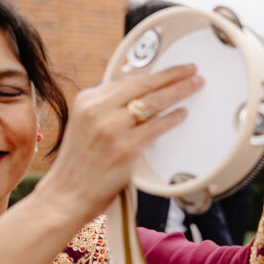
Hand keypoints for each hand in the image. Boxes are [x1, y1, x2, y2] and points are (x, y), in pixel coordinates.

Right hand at [40, 64, 201, 223]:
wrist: (67, 194)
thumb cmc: (80, 163)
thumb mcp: (84, 124)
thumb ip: (107, 108)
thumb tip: (139, 94)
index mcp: (86, 100)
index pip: (127, 80)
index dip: (154, 74)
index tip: (171, 70)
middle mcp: (98, 110)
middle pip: (144, 85)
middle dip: (172, 75)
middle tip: (191, 69)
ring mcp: (112, 129)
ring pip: (154, 102)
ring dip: (180, 91)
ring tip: (196, 84)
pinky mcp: (126, 148)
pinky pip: (157, 127)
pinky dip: (173, 118)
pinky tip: (183, 113)